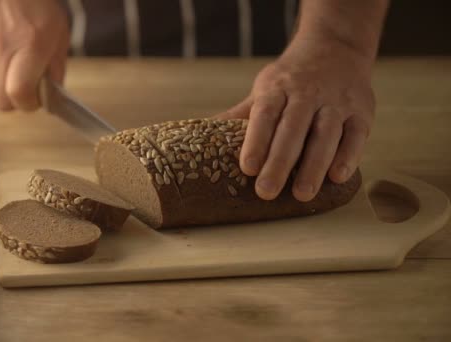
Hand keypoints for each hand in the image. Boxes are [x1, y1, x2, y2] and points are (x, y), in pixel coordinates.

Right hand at [0, 0, 68, 110]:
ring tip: (9, 63)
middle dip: (15, 99)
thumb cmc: (34, 3)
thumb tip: (50, 94)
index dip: (29, 104)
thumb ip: (56, 68)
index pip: (20, 94)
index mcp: (29, 47)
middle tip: (24, 85)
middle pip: (1, 101)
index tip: (35, 98)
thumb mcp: (58, 33)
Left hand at [217, 36, 375, 201]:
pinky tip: (336, 177)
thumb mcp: (265, 89)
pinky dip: (348, 155)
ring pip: (326, 133)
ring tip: (301, 194)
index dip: (256, 141)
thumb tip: (200, 135)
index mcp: (278, 87)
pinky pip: (356, 134)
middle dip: (280, 162)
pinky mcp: (362, 110)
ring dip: (314, 165)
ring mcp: (337, 100)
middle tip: (266, 192)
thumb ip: (240, 115)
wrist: (335, 48)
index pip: (265, 114)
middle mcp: (308, 92)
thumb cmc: (291, 79)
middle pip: (293, 128)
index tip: (248, 168)